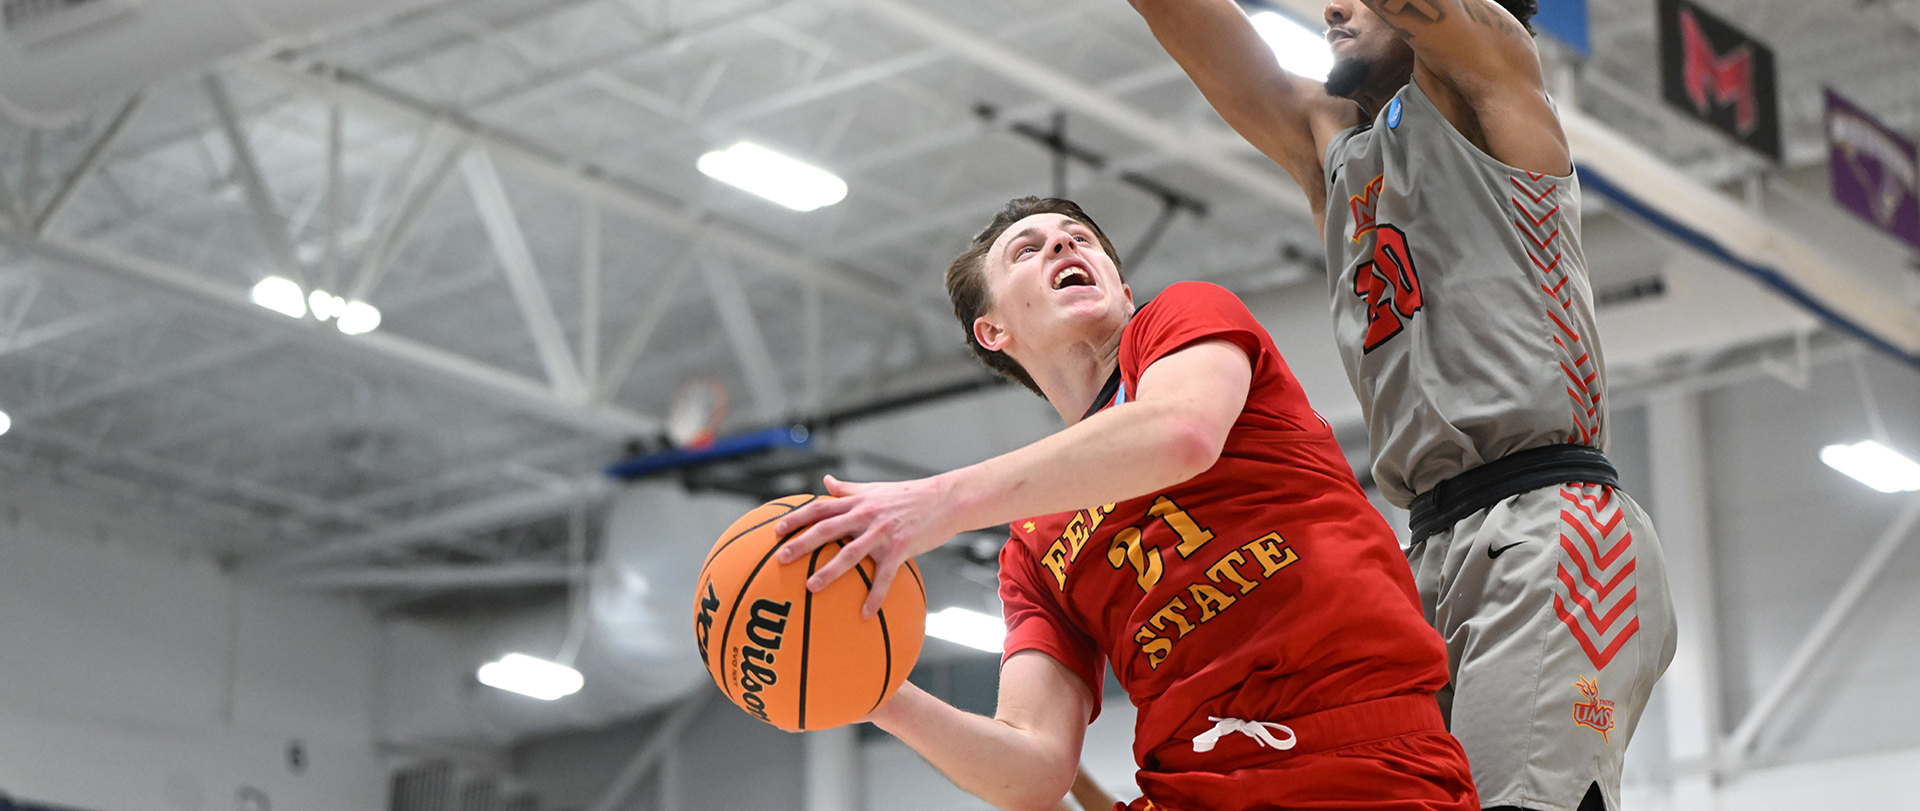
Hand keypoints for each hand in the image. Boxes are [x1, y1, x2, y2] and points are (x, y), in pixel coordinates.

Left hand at [774, 474, 960, 616]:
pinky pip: (885, 575)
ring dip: (829, 571)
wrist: (946, 499)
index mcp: (858, 502)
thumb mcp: (875, 488)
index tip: (776, 531)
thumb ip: (848, 489)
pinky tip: (865, 614)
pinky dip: (875, 595)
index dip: (796, 519)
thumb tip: (825, 481)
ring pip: (851, 553)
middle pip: (828, 529)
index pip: (820, 508)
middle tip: (781, 559)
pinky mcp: (901, 547)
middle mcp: (867, 515)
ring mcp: (883, 532)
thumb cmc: (909, 495)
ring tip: (811, 588)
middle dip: (802, 543)